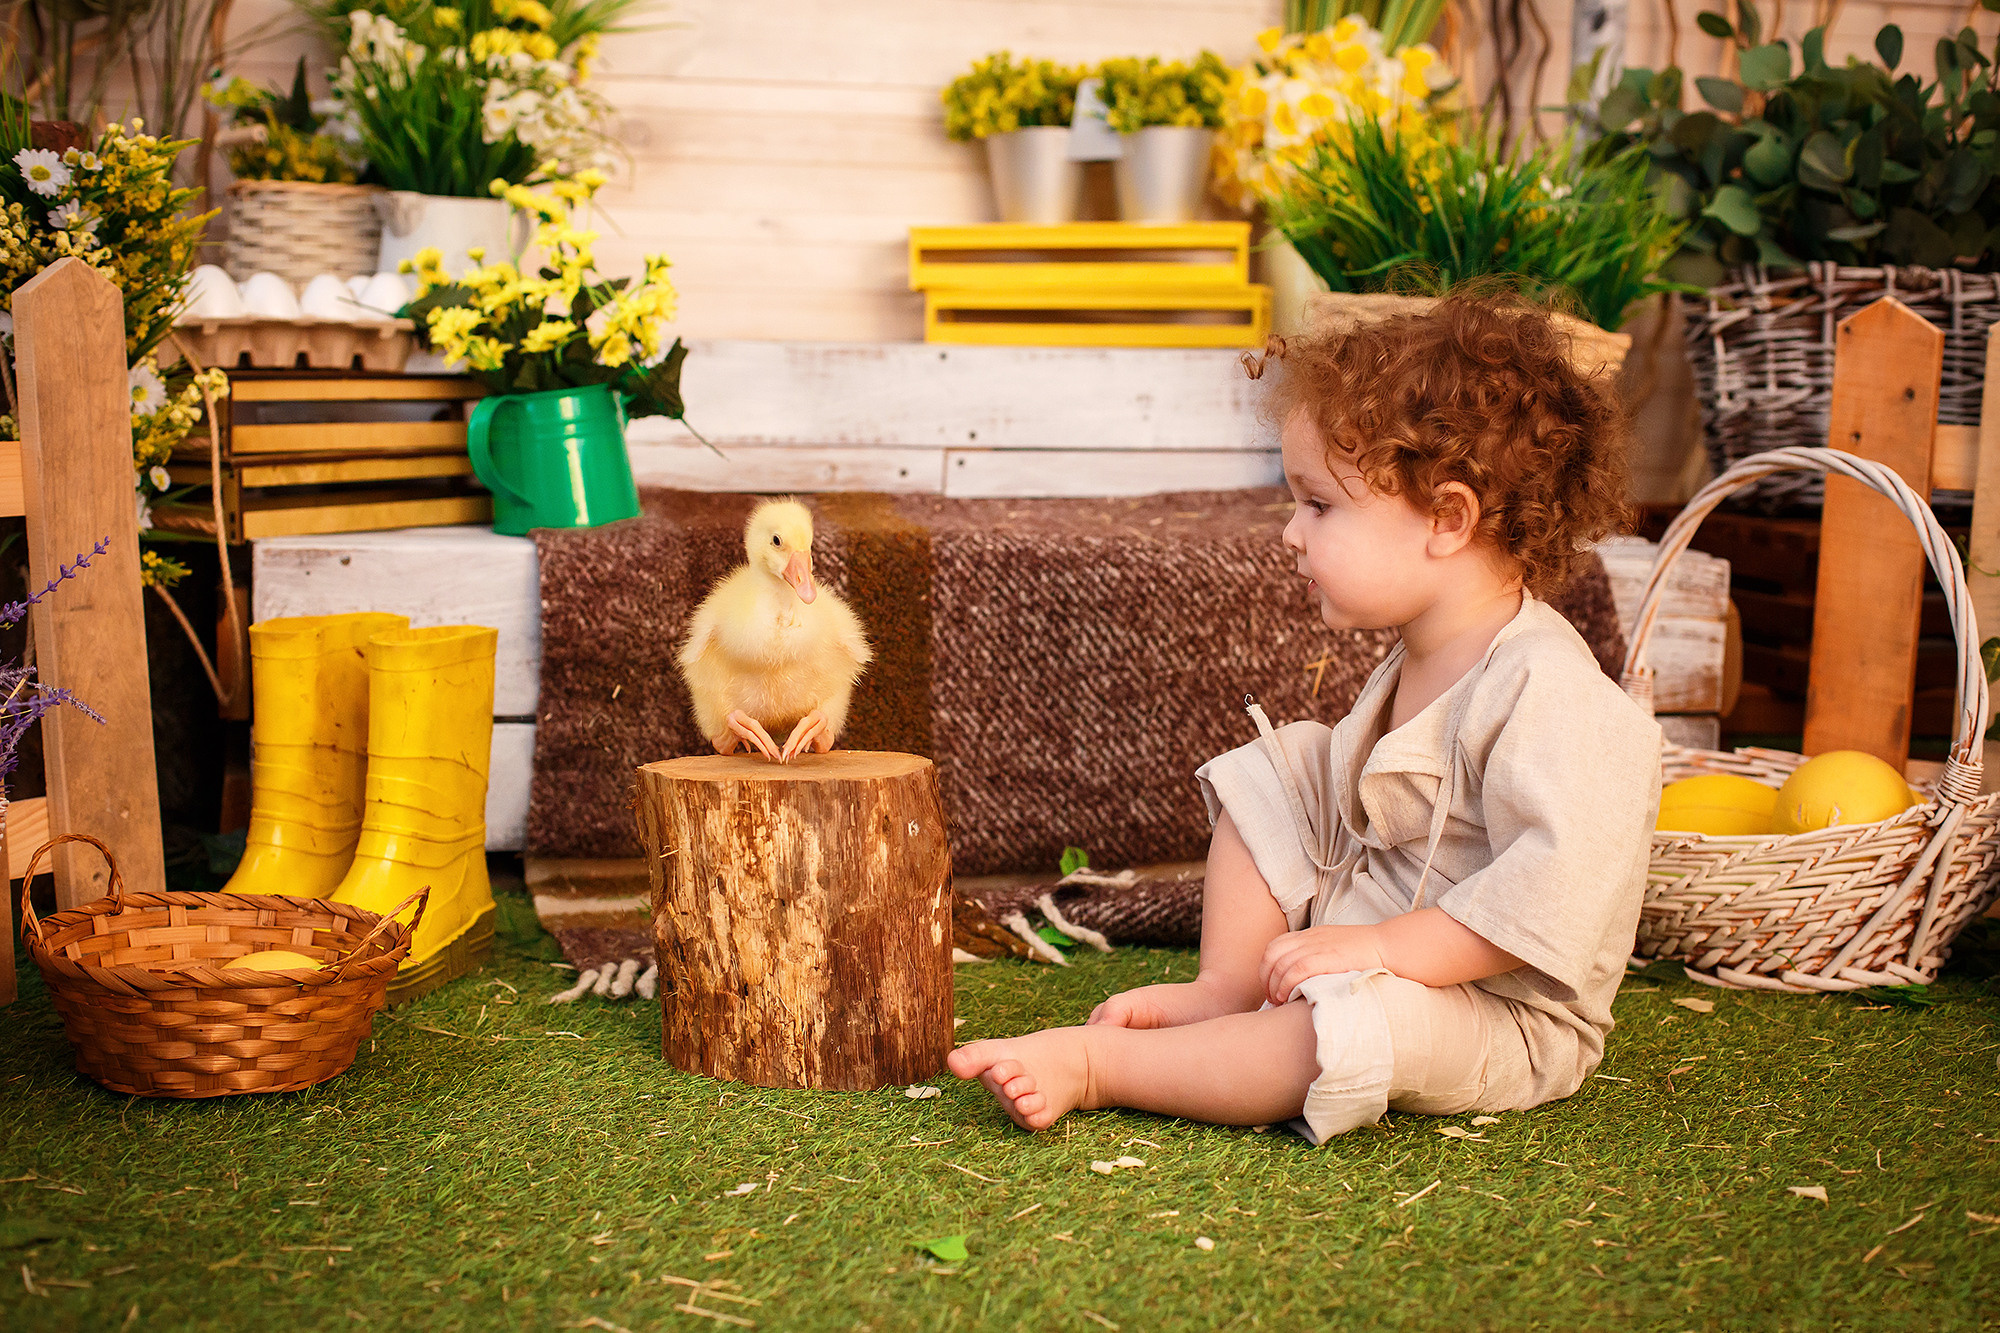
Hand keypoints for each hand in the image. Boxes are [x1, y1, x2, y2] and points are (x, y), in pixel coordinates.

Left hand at [1259, 925, 1385, 1006]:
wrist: (1388, 947)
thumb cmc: (1364, 954)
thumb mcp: (1333, 948)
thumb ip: (1316, 957)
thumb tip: (1299, 980)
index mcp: (1310, 935)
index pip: (1274, 947)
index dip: (1266, 969)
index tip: (1271, 988)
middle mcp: (1310, 939)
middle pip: (1272, 955)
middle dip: (1266, 980)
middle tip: (1272, 999)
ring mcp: (1318, 947)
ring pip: (1281, 964)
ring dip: (1275, 986)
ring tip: (1280, 1002)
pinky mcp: (1328, 958)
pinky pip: (1297, 969)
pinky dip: (1287, 984)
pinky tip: (1288, 998)